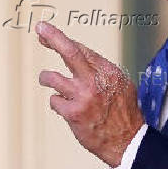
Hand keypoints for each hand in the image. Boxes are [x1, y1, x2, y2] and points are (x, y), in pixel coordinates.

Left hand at [36, 21, 143, 166]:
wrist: (127, 139)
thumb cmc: (124, 111)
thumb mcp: (121, 83)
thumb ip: (102, 70)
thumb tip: (83, 58)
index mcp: (108, 71)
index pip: (82, 49)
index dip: (62, 39)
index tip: (49, 33)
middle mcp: (94, 80)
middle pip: (70, 53)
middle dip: (53, 38)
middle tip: (41, 29)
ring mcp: (82, 96)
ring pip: (52, 78)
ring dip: (47, 77)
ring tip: (47, 78)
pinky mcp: (72, 113)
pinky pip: (55, 101)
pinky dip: (58, 102)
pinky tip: (67, 107)